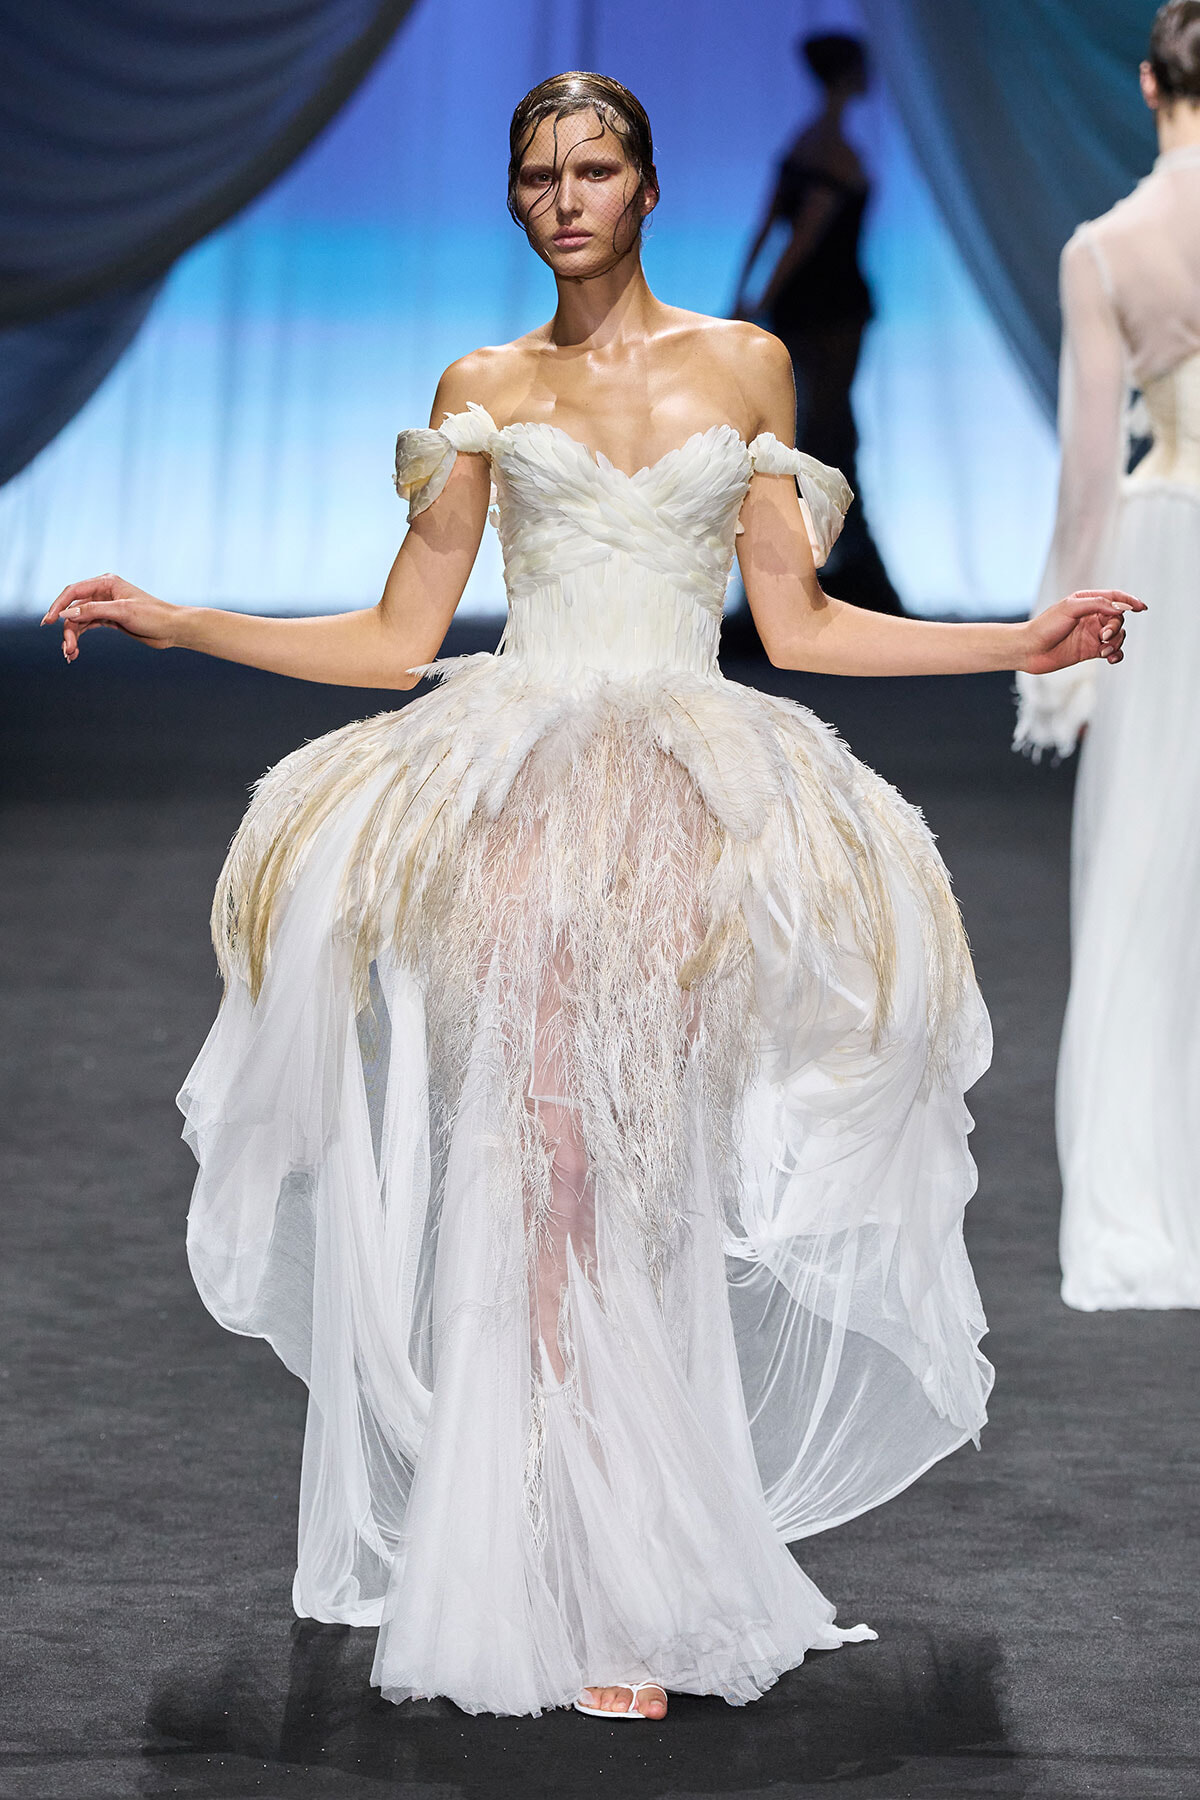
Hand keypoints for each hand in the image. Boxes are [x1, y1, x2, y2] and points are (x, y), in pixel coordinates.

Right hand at [41, 574, 184, 662]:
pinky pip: (87, 627)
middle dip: (67, 629)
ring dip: (72, 637)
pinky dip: (79, 638)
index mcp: (105, 583)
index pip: (73, 592)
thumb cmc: (153, 615)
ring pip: (79, 621)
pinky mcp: (110, 620)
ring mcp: (105, 607)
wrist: (173, 629)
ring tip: (70, 654)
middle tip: (67, 648)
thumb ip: (93, 611)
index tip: (47, 621)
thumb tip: (66, 614)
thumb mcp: (122, 611)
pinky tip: (75, 652)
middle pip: (74, 609)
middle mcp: (103, 593)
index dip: (58, 606)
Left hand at [1018, 589, 1145, 674]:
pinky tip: (1111, 658)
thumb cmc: (1045, 626)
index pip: (1114, 598)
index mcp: (1087, 601)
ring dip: (1116, 642)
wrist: (1029, 650)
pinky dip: (1116, 654)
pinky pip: (1112, 651)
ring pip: (1117, 636)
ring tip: (1104, 650)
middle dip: (1116, 627)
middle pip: (1118, 618)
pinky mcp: (1090, 651)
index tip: (1142, 608)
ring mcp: (1092, 634)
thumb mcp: (1071, 608)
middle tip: (1103, 636)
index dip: (1130, 601)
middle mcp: (1091, 617)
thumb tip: (1119, 608)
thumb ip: (1097, 604)